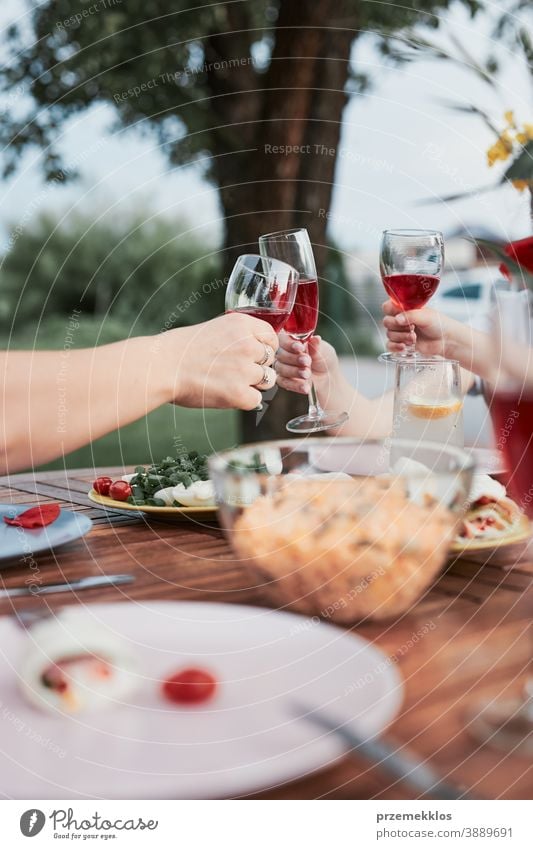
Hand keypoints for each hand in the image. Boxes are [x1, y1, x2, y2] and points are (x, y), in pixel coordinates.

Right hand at [161, 313, 277, 409]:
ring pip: (267, 380)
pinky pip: (256, 400)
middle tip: (234, 371)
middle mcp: (248, 345)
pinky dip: (244, 401)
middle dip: (257, 366)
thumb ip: (239, 336)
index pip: (272, 337)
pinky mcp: (240, 393)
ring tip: (228, 382)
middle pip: (270, 360)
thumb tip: (258, 349)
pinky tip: (226, 394)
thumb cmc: (182, 349)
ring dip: (252, 384)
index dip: (265, 348)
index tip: (254, 354)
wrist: (162, 367)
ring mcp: (245, 370)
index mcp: (242, 325)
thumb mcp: (215, 328)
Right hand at [275, 332, 338, 394]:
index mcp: (292, 341)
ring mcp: (283, 367)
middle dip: (294, 358)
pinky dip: (295, 385)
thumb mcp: (324, 351)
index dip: (289, 344)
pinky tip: (305, 386)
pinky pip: (283, 382)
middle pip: (280, 354)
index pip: (283, 339)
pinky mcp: (283, 380)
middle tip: (307, 362)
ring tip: (307, 374)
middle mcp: (285, 353)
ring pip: (280, 368)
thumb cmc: (324, 359)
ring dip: (294, 371)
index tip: (300, 348)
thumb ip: (317, 346)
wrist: (328, 378)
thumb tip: (316, 338)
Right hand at [382, 300, 451, 357]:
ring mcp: (401, 332)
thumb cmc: (439, 324)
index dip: (390, 311)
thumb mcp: (426, 316)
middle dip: (398, 327)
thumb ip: (410, 315)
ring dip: (401, 337)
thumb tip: (397, 319)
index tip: (400, 315)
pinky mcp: (402, 343)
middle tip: (412, 328)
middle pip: (386, 322)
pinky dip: (395, 347)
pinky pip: (390, 345)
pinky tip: (404, 347)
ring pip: (389, 334)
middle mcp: (401, 319)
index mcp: (405, 308)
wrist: (446, 340)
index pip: (387, 306)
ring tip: (414, 338)